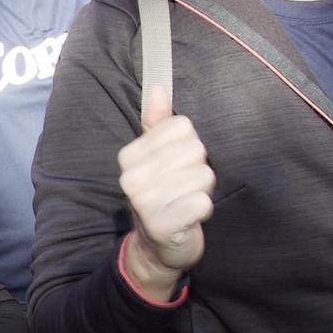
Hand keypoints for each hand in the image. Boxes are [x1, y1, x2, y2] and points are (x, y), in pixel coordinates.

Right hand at [119, 85, 213, 290]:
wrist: (157, 247)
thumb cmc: (163, 194)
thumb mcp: (157, 157)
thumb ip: (157, 122)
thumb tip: (158, 86)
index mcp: (130, 156)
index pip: (182, 127)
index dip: (190, 146)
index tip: (178, 166)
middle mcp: (132, 177)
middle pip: (196, 150)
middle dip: (199, 169)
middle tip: (184, 187)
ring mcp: (145, 203)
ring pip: (203, 175)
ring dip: (202, 191)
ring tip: (186, 202)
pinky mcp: (163, 226)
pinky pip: (202, 202)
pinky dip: (203, 210)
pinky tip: (190, 217)